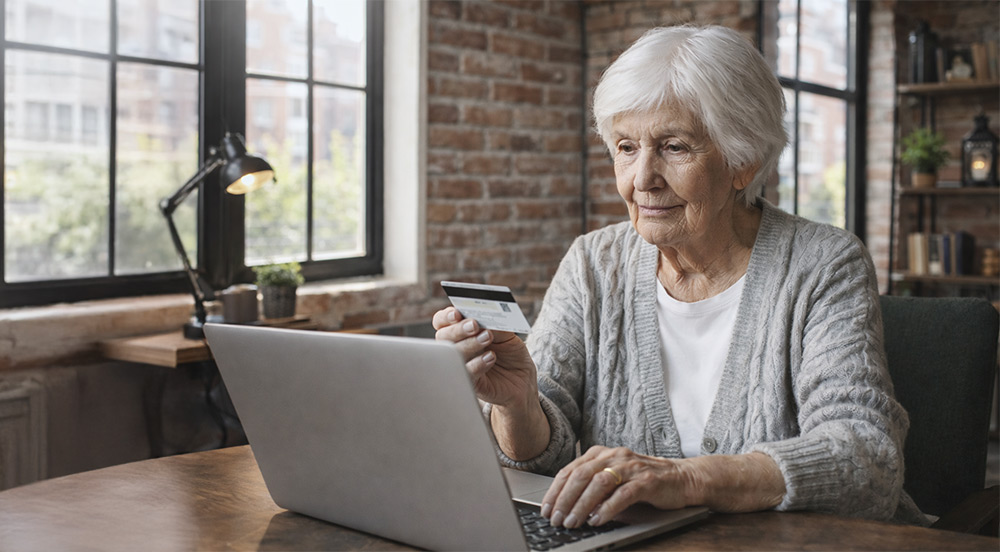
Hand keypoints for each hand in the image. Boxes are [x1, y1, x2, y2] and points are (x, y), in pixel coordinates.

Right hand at [431, 306, 536, 407]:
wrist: (522, 380)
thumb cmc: (511, 354)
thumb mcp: (507, 335)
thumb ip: (494, 326)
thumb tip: (484, 317)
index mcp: (463, 331)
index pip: (443, 321)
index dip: (446, 317)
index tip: (456, 313)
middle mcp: (458, 347)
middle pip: (443, 337)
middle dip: (458, 329)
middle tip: (474, 325)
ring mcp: (462, 365)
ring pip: (453, 355)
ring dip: (469, 344)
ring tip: (487, 337)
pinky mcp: (471, 382)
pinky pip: (466, 373)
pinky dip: (477, 363)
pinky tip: (491, 357)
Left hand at [540, 446, 692, 528]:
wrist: (681, 478)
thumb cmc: (643, 481)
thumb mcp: (613, 481)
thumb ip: (591, 489)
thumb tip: (566, 509)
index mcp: (601, 454)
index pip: (570, 470)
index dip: (555, 490)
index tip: (545, 508)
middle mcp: (614, 456)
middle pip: (581, 475)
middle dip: (565, 499)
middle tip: (556, 519)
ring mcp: (631, 467)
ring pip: (599, 483)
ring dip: (582, 505)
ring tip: (572, 522)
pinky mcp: (647, 481)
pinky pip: (622, 494)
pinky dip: (607, 508)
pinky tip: (597, 520)